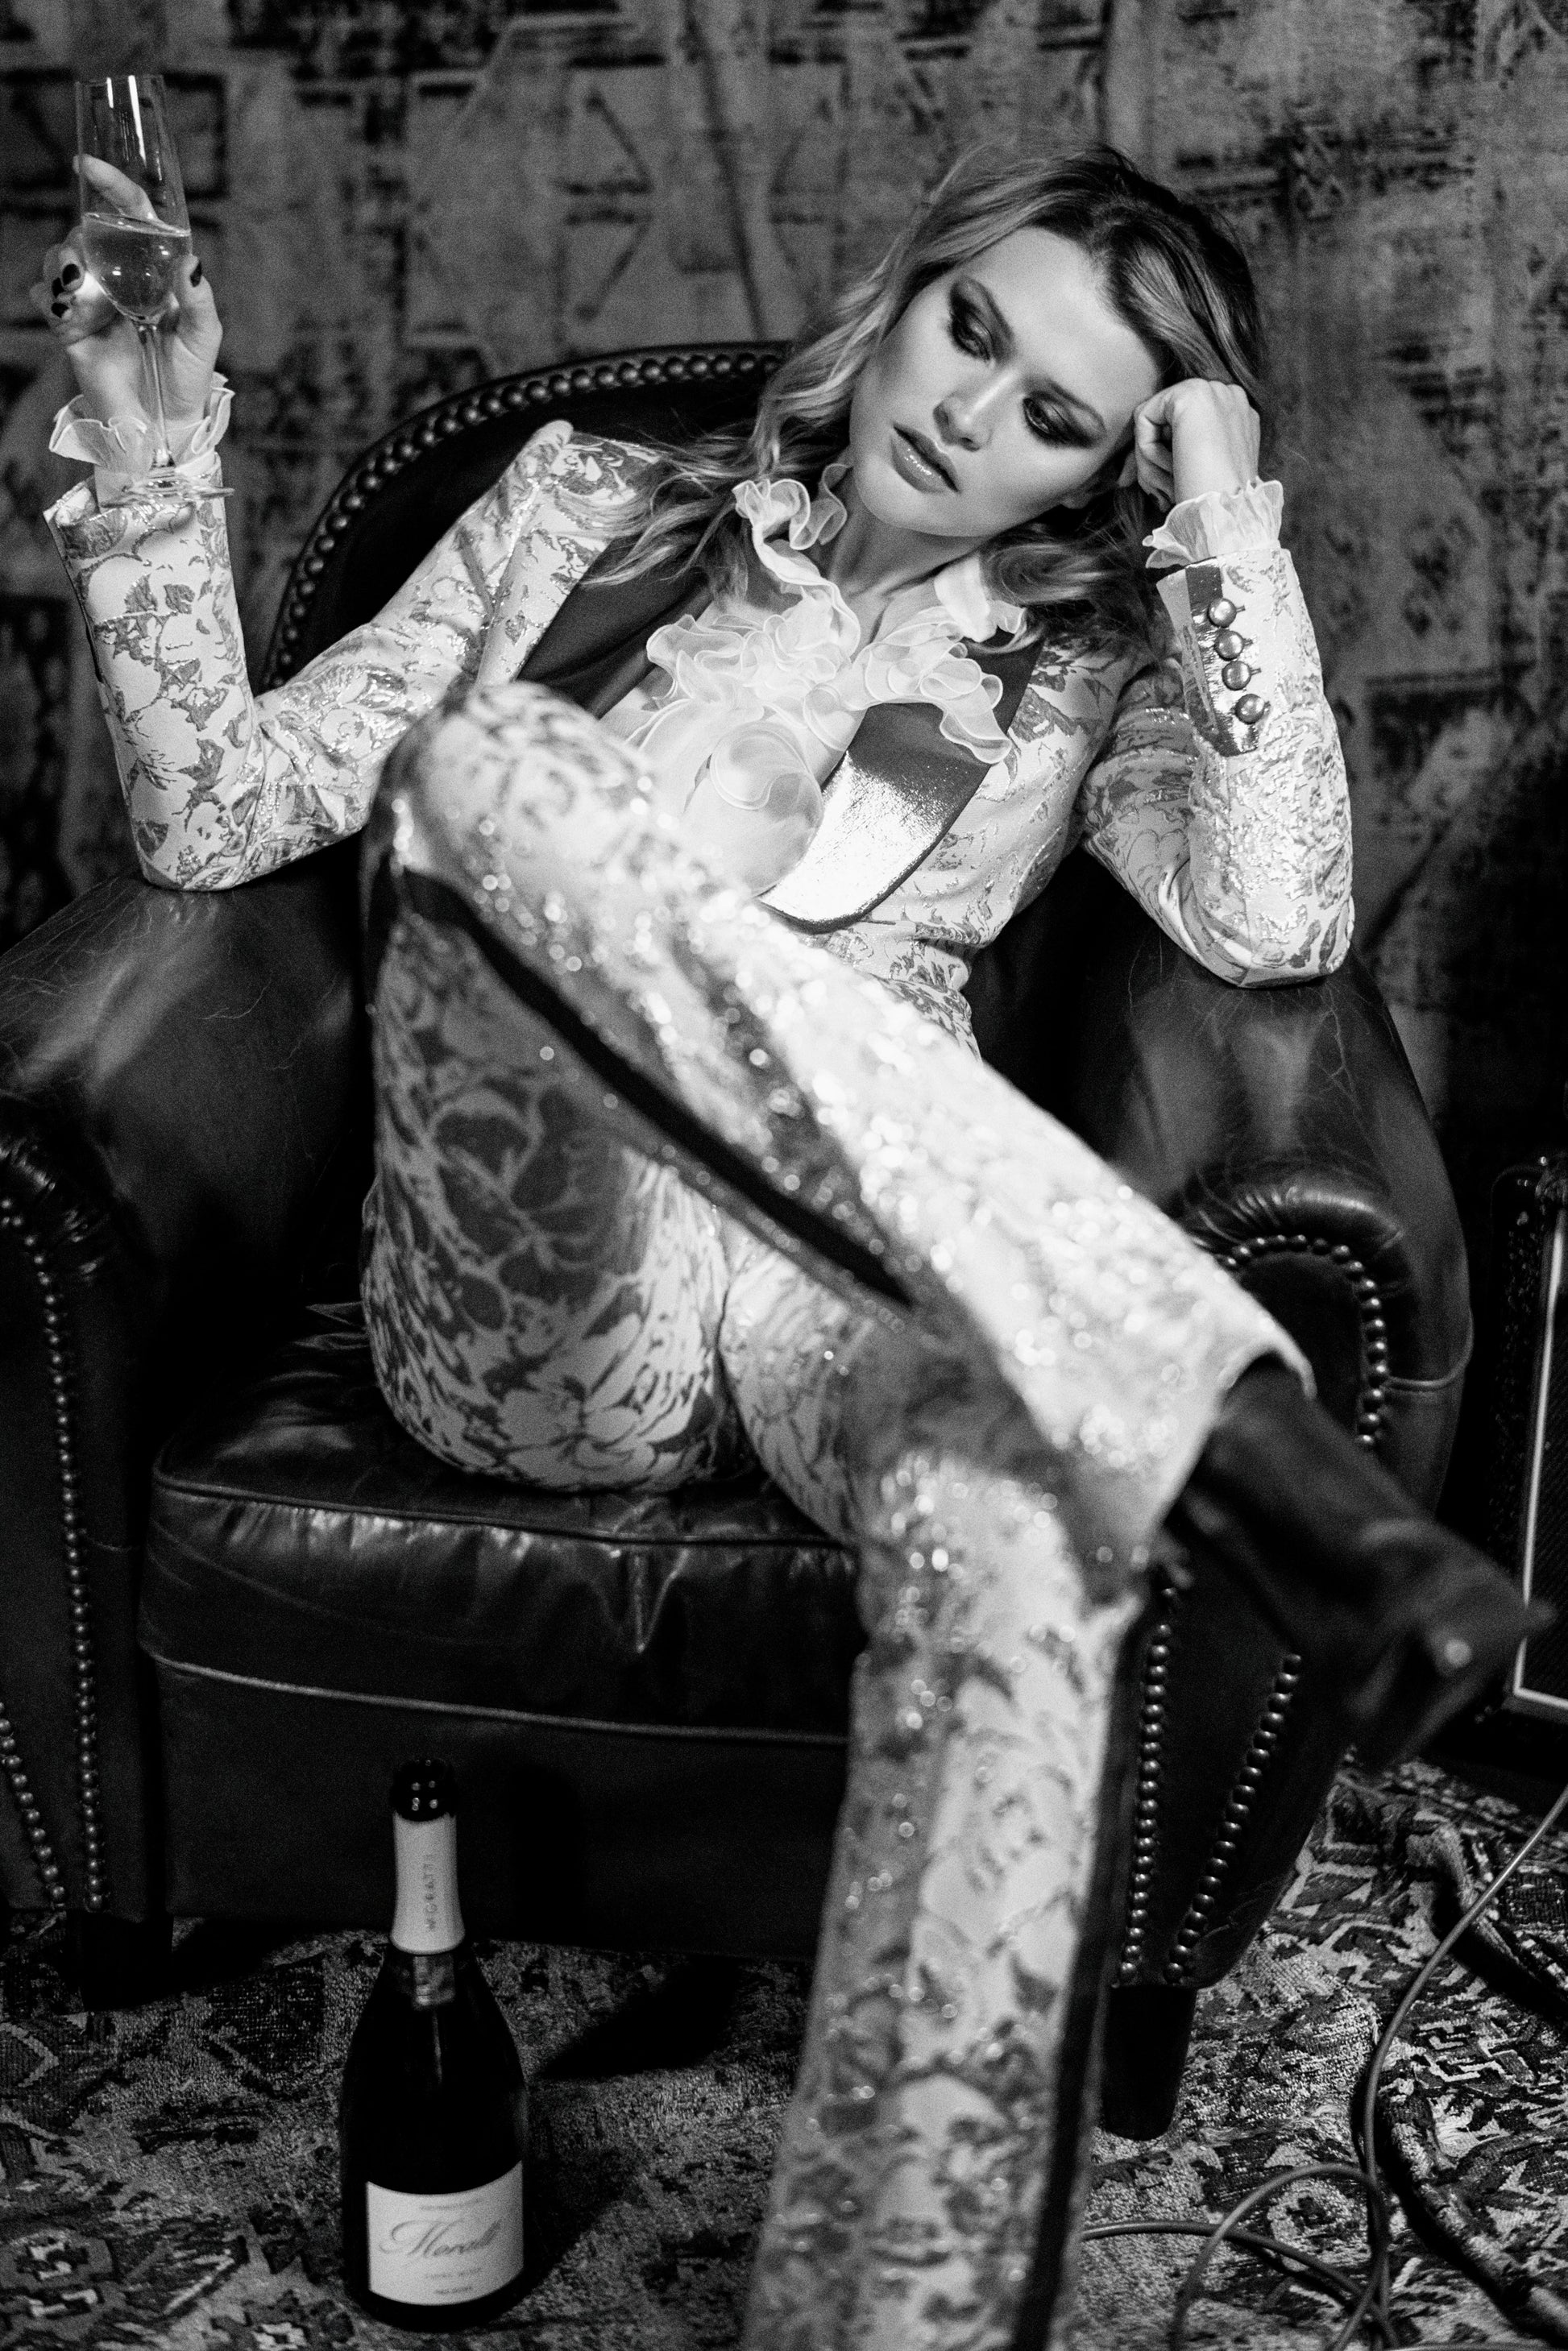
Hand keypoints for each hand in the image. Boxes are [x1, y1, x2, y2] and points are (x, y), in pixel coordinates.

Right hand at [30, 157, 221, 441]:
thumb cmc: (188, 376)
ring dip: (65, 267)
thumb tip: (190, 260)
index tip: (86, 165)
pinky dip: (52, 300)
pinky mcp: (71, 327)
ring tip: (83, 294)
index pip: (129, 213)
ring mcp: (92, 301)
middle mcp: (118, 278)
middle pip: (85, 232)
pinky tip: (72, 317)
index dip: (110, 185)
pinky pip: (44, 298)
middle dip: (81, 239)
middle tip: (91, 267)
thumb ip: (198, 298)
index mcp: (150, 270)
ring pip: (59, 259)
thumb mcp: (204, 336)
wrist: (164, 420)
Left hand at [1124, 379, 1260, 510]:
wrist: (1227, 514)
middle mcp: (1228, 396)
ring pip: (1153, 422)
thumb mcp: (1197, 475)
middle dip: (1154, 463)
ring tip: (1169, 490)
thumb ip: (1175, 457)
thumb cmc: (1212, 506)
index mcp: (1236, 417)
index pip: (1183, 428)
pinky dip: (1146, 453)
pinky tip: (1171, 472)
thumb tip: (1124, 475)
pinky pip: (1144, 419)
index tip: (1166, 494)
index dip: (1166, 460)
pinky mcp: (1189, 395)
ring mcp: (1211, 391)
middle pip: (1166, 422)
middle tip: (1163, 497)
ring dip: (1150, 464)